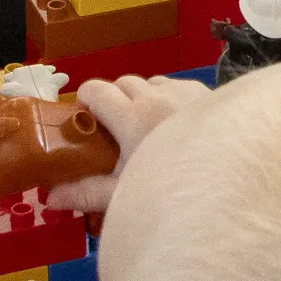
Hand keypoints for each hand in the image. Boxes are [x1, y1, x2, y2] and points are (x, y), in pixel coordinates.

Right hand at [42, 74, 209, 213]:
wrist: (230, 181)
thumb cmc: (172, 189)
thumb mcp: (126, 195)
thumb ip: (87, 193)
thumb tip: (50, 197)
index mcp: (131, 116)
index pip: (95, 89)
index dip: (85, 101)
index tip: (85, 122)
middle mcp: (155, 96)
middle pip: (122, 83)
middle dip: (114, 100)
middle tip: (115, 132)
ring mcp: (183, 91)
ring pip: (151, 83)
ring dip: (143, 98)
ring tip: (147, 129)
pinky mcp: (205, 93)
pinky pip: (177, 87)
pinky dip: (169, 99)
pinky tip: (176, 126)